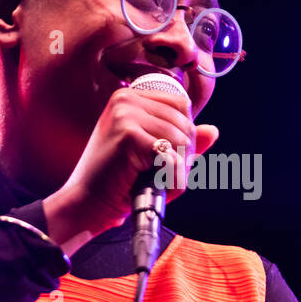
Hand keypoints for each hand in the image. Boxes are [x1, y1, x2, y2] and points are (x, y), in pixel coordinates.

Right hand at [43, 87, 218, 254]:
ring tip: (158, 181)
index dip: (185, 134)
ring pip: (181, 140)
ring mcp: (125, 115)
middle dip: (184, 154)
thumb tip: (213, 131)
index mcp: (130, 97)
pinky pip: (172, 157)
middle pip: (185, 121)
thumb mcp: (152, 155)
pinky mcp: (128, 135)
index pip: (181, 104)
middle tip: (164, 174)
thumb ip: (180, 141)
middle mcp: (126, 99)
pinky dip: (172, 178)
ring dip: (178, 169)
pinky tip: (156, 185)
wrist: (87, 204)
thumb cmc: (117, 182)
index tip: (168, 156)